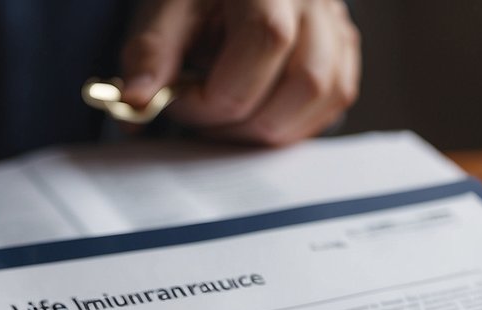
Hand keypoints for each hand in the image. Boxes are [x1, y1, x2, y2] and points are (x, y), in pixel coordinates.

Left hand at [120, 0, 359, 144]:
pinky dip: (294, 121)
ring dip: (271, 125)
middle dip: (243, 118)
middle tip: (203, 114)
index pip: (264, 42)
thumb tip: (136, 102)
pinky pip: (335, 99)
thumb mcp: (165, 9)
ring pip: (325, 95)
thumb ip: (151, 53)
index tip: (179, 100)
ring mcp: (336, 25)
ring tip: (230, 116)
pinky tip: (258, 112)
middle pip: (302, 79)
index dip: (218, 92)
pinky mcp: (345, 50)